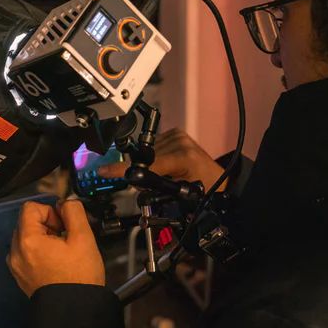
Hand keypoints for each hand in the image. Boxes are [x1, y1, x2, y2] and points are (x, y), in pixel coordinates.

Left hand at [7, 199, 104, 296]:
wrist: (74, 310)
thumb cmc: (79, 277)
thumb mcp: (83, 238)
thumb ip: (73, 212)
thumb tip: (65, 203)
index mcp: (28, 241)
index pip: (30, 208)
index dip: (50, 211)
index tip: (63, 226)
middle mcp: (16, 252)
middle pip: (27, 222)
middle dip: (47, 225)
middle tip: (65, 240)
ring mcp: (16, 266)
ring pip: (26, 238)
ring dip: (43, 239)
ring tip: (61, 253)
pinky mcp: (20, 276)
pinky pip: (26, 253)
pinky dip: (38, 252)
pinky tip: (55, 263)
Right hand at [98, 129, 224, 189]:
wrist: (220, 180)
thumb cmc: (205, 188)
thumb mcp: (180, 194)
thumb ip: (156, 187)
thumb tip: (135, 182)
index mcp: (183, 157)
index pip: (147, 164)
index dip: (124, 169)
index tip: (107, 170)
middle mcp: (180, 142)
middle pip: (144, 156)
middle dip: (139, 171)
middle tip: (146, 183)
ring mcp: (178, 136)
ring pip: (147, 150)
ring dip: (147, 163)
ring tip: (161, 174)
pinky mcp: (176, 133)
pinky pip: (154, 145)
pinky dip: (154, 156)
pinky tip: (163, 164)